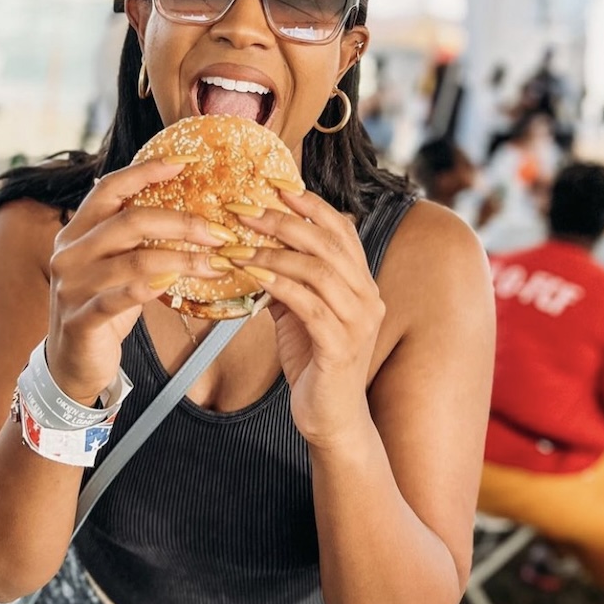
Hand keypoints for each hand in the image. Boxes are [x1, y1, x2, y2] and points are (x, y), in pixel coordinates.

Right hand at [44, 159, 234, 403]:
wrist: (71, 362)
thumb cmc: (103, 306)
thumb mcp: (115, 266)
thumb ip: (135, 240)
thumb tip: (189, 211)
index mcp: (78, 231)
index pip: (110, 188)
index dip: (146, 170)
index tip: (185, 162)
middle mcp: (70, 252)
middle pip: (130, 221)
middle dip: (182, 222)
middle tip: (219, 232)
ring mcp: (72, 285)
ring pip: (134, 261)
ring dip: (182, 260)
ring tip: (215, 264)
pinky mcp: (81, 319)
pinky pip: (120, 297)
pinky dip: (151, 289)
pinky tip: (175, 286)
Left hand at [232, 189, 382, 446]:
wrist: (332, 420)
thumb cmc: (314, 364)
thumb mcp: (298, 313)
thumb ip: (287, 280)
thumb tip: (254, 248)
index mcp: (360, 282)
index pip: (340, 228)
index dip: (309, 203)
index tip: (274, 184)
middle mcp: (367, 296)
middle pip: (326, 242)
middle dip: (282, 220)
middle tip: (242, 208)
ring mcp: (358, 321)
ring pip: (317, 270)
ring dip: (273, 251)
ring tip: (237, 243)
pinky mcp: (340, 347)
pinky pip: (308, 305)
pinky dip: (277, 285)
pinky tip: (251, 274)